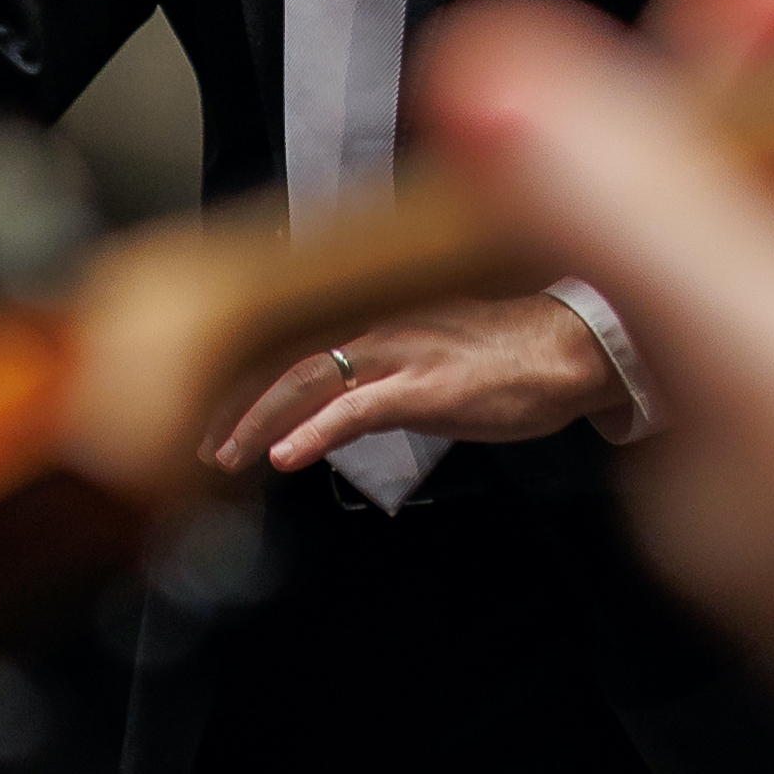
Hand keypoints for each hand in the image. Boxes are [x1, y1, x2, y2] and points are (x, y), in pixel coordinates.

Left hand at [204, 292, 627, 471]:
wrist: (574, 350)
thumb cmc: (513, 356)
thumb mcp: (431, 360)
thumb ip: (383, 378)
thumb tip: (347, 408)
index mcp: (373, 317)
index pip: (289, 342)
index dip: (244, 376)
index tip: (210, 409)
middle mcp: (376, 326)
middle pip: (282, 358)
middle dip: (233, 400)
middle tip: (199, 441)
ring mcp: (398, 353)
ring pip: (305, 379)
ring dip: (256, 419)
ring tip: (223, 454)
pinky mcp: (424, 386)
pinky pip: (354, 409)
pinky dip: (312, 432)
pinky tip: (283, 455)